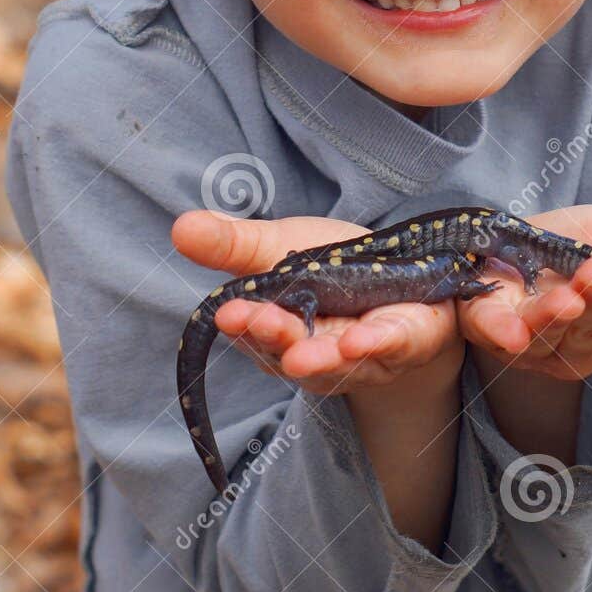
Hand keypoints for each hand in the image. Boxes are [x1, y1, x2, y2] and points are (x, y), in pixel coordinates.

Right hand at [171, 209, 465, 395]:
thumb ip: (233, 244)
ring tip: (305, 355)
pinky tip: (364, 339)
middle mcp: (319, 353)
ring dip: (325, 359)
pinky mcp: (411, 341)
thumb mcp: (280, 245)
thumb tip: (180, 228)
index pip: (256, 334)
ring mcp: (366, 354)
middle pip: (294, 354)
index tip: (230, 312)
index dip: (245, 325)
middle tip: (262, 323)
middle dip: (278, 341)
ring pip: (342, 363)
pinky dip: (380, 345)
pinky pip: (396, 348)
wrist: (410, 270)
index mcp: (281, 332)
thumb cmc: (336, 265)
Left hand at [458, 205, 591, 380]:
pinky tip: (509, 333)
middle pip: (588, 330)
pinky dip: (501, 334)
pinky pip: (493, 334)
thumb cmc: (581, 244)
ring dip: (554, 317)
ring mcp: (532, 342)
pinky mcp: (488, 325)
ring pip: (545, 336)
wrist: (520, 235)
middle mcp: (576, 345)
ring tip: (566, 295)